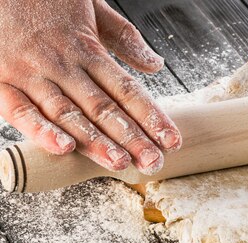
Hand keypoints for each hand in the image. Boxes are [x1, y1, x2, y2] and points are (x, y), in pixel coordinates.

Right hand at [0, 0, 180, 173]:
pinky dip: (41, 130)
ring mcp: (32, 74)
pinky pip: (21, 110)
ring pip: (69, 114)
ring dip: (96, 142)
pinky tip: (64, 148)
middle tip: (153, 162)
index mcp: (88, 49)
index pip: (127, 90)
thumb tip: (156, 64)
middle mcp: (64, 65)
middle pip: (104, 108)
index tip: (172, 140)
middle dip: (132, 139)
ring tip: (119, 162)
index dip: (152, 117)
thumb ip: (124, 37)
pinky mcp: (2, 80)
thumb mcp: (92, 8)